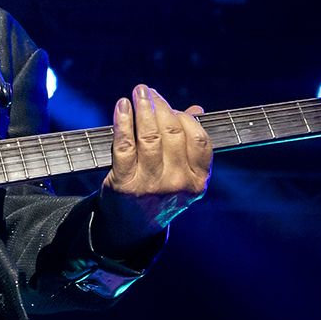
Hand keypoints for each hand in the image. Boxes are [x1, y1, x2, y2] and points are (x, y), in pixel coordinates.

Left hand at [96, 84, 211, 254]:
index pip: (198, 139)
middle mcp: (177, 184)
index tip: (169, 105)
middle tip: (147, 91)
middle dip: (160, 106)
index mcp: (197, 181)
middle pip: (172, 133)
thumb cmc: (157, 192)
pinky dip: (123, 122)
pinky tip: (122, 107)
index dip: (184, 116)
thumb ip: (189, 144)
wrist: (130, 228)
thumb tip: (197, 111)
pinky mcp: (125, 183)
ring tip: (138, 93)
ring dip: (143, 109)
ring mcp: (151, 185)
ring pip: (149, 137)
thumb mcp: (180, 175)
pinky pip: (124, 146)